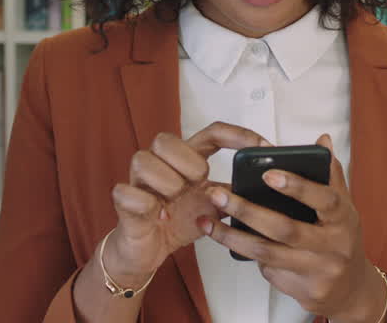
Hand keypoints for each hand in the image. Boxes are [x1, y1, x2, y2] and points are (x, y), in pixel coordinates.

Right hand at [104, 121, 270, 286]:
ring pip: (144, 159)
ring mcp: (139, 181)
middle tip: (197, 184)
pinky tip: (160, 217)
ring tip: (174, 202)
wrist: (147, 252)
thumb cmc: (178, 222)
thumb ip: (233, 195)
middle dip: (188, 162)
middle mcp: (160, 164)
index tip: (263, 147)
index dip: (237, 135)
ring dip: (167, 182)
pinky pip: (127, 192)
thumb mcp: (213, 209)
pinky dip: (148, 205)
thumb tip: (263, 188)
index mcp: (186, 161)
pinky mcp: (124, 200)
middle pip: (167, 139)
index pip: (212, 133)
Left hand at [199, 134, 386, 322]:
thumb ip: (329, 174)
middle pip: (286, 229)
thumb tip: (321, 140)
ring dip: (233, 237)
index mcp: (344, 217)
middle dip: (247, 211)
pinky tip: (234, 243)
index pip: (324, 199)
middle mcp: (335, 246)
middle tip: (217, 194)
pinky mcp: (305, 292)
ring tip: (207, 222)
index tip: (267, 174)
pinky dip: (250, 256)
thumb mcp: (342, 206)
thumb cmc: (340, 237)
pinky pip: (269, 271)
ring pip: (268, 254)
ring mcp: (320, 271)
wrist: (351, 288)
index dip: (297, 186)